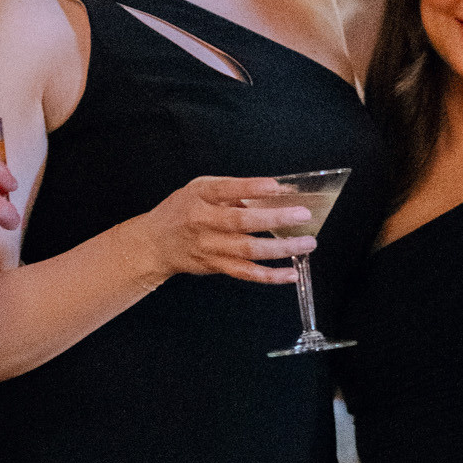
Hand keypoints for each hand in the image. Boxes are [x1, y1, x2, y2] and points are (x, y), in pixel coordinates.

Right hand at [139, 175, 315, 285]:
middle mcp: (204, 222)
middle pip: (242, 222)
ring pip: (249, 250)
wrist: (155, 243)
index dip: (251, 188)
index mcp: (201, 196)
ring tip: (307, 243)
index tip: (276, 186)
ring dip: (281, 248)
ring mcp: (211, 247)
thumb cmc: (182, 211)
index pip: (227, 188)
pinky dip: (270, 276)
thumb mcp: (199, 189)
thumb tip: (274, 191)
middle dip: (276, 219)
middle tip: (302, 215)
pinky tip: (290, 273)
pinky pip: (246, 273)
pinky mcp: (216, 266)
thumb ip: (232, 189)